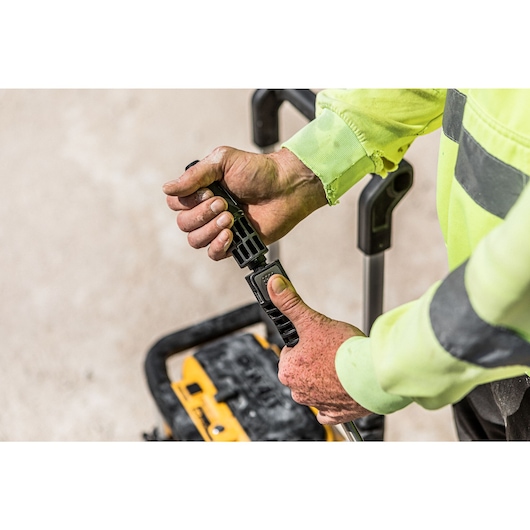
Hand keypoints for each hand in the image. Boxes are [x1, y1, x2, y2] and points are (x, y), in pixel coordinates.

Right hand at [163, 146, 326, 260]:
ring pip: (195, 240)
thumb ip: (194, 175)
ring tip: (231, 218)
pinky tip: (230, 236)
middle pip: (183, 223)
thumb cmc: (258, 171)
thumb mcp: (223, 161)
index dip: (188, 200)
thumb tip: (167, 188)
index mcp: (201, 190)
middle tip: (225, 203)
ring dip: (210, 229)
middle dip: (202, 214)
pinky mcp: (234, 243)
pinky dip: (217, 246)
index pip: (175, 203)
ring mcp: (219, 228)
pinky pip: (213, 254)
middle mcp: (206, 210)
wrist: (286, 187)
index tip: (209, 191)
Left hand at [267, 274, 372, 423]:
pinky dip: (336, 399)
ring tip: (343, 366)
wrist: (374, 375)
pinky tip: (343, 387)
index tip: (318, 340)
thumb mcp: (312, 320)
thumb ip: (290, 303)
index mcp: (288, 370)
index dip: (305, 342)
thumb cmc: (344, 351)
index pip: (291, 352)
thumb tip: (273, 285)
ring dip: (327, 377)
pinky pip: (330, 408)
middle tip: (332, 351)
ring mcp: (317, 404)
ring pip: (316, 386)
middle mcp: (298, 390)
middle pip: (303, 369)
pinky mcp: (336, 415)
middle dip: (315, 360)